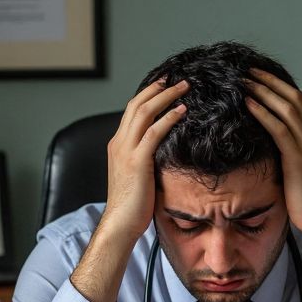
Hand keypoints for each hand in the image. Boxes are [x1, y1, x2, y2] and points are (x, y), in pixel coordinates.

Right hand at [71, 80, 186, 301]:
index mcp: (117, 145)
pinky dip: (169, 117)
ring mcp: (126, 150)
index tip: (163, 85)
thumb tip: (167, 154)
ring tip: (184, 87)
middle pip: (136, 104)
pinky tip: (182, 111)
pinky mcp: (137, 161)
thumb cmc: (132, 206)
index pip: (132, 111)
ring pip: (144, 112)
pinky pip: (154, 132)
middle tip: (175, 78)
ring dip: (166, 96)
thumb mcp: (138, 176)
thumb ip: (147, 160)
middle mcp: (119, 143)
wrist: (120, 223)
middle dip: (157, 88)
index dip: (147, 95)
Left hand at [243, 69, 301, 248]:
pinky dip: (263, 113)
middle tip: (249, 71)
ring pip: (286, 108)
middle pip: (294, 98)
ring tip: (245, 82)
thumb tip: (268, 142)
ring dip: (264, 91)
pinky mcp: (298, 158)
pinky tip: (248, 104)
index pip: (299, 102)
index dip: (279, 86)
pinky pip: (279, 129)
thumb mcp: (300, 168)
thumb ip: (289, 151)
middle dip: (270, 81)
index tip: (260, 77)